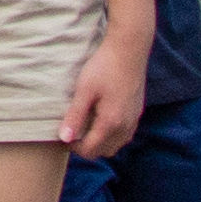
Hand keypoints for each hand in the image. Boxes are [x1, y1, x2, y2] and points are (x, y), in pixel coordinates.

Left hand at [60, 24, 150, 163]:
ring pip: (116, 145)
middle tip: (73, 131)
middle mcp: (125, 126)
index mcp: (111, 123)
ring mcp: (134, 120)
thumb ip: (75, 116)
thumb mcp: (84, 91)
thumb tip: (64, 138)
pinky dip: (111, 134)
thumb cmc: (104, 67)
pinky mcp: (137, 112)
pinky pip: (124, 134)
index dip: (74, 148)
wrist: (129, 50)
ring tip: (86, 124)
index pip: (90, 151)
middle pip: (104, 151)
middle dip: (87, 147)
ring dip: (100, 141)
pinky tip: (100, 118)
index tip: (63, 136)